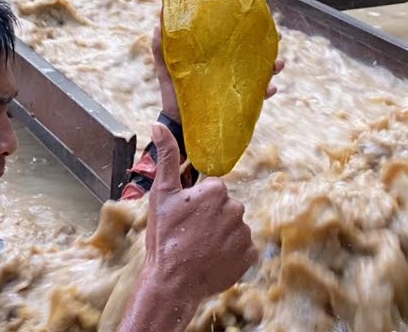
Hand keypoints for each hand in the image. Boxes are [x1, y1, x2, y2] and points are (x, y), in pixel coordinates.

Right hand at [144, 123, 255, 304]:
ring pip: (233, 226)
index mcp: (216, 191)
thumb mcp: (161, 195)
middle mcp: (236, 208)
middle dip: (210, 217)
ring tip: (200, 248)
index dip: (196, 203)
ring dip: (220, 234)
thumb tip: (158, 125)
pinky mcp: (249, 254)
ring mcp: (244, 233)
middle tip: (190, 234)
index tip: (185, 217)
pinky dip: (230, 252)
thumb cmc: (164, 238)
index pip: (212, 190)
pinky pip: (242, 247)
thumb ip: (166, 158)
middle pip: (224, 207)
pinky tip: (212, 258)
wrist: (172, 283)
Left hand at [152, 11, 284, 122]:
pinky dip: (266, 92)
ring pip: (261, 71)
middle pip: (253, 51)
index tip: (258, 15)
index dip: (247, 26)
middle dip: (268, 43)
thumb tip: (158, 19)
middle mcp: (228, 67)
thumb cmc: (172, 91)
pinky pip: (257, 96)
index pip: (234, 37)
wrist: (178, 123)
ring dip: (272, 66)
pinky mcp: (238, 103)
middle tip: (278, 36)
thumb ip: (161, 46)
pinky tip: (271, 89)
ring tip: (279, 64)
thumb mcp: (166, 66)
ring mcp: (235, 84)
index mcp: (214, 55)